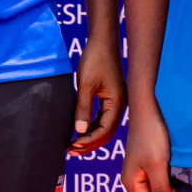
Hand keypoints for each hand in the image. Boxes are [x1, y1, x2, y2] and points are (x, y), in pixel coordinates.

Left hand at [70, 37, 124, 155]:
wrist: (102, 41)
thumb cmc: (94, 59)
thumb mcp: (85, 85)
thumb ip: (83, 108)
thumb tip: (79, 132)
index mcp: (118, 103)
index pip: (105, 131)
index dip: (89, 141)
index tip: (73, 145)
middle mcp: (121, 105)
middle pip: (107, 133)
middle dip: (89, 143)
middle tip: (71, 150)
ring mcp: (117, 102)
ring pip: (105, 127)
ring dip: (90, 137)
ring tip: (73, 145)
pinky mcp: (111, 98)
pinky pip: (103, 118)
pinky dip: (92, 127)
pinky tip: (80, 132)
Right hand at [122, 105, 173, 191]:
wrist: (148, 111)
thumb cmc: (151, 136)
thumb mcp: (157, 163)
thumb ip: (160, 188)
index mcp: (131, 184)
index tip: (172, 187)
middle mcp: (133, 181)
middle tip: (172, 177)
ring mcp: (140, 173)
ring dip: (166, 186)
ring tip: (171, 169)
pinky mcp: (147, 165)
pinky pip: (157, 180)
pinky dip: (166, 177)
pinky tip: (169, 164)